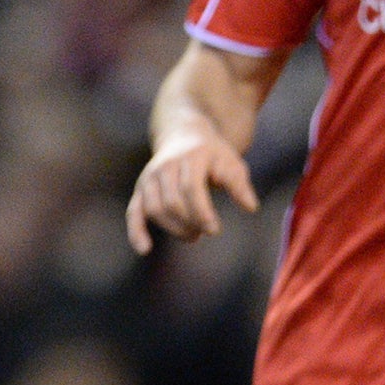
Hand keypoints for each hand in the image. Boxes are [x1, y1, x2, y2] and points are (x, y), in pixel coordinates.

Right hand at [126, 127, 258, 254]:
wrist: (183, 136)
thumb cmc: (212, 154)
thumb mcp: (230, 162)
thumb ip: (239, 184)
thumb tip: (250, 207)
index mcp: (189, 158)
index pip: (190, 188)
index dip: (201, 212)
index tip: (214, 230)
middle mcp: (165, 166)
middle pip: (171, 202)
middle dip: (189, 222)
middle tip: (206, 232)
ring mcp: (149, 177)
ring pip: (154, 209)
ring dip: (173, 228)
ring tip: (193, 235)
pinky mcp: (141, 190)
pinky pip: (133, 212)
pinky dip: (136, 231)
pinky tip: (144, 249)